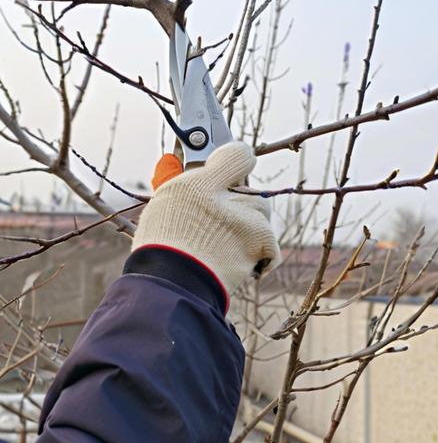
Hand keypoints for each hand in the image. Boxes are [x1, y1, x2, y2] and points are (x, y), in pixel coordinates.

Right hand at [132, 143, 280, 297]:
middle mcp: (226, 197)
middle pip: (250, 191)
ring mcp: (247, 221)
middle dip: (240, 205)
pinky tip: (239, 262)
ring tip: (224, 248)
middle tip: (221, 223)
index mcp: (197, 183)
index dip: (237, 159)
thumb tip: (188, 167)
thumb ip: (183, 183)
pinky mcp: (260, 245)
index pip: (236, 154)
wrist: (171, 289)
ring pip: (261, 215)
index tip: (234, 165)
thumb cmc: (160, 250)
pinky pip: (271, 246)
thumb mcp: (163, 207)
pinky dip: (260, 256)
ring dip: (250, 230)